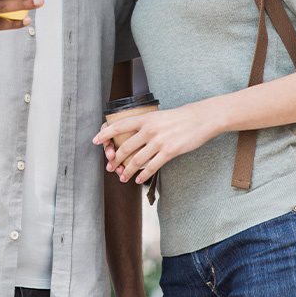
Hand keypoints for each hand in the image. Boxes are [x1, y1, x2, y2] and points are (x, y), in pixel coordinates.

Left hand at [93, 103, 215, 183]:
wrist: (200, 119)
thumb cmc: (179, 118)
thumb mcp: (158, 116)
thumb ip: (145, 125)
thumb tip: (132, 136)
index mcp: (145, 119)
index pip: (119, 126)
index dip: (105, 134)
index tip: (95, 141)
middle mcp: (149, 130)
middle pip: (125, 147)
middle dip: (115, 160)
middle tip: (110, 167)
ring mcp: (159, 141)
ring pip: (136, 160)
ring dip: (127, 171)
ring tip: (123, 178)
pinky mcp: (169, 152)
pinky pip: (152, 167)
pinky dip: (143, 175)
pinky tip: (139, 180)